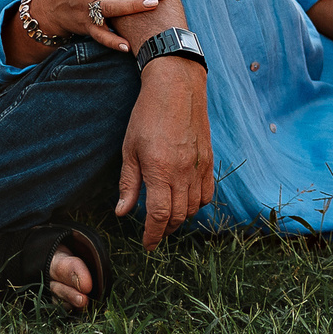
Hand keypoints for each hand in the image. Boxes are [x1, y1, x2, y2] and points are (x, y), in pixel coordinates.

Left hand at [118, 55, 211, 246]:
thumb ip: (129, 183)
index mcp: (160, 171)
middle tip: (154, 233)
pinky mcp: (209, 160)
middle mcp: (183, 173)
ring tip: (168, 218)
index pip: (159, 216)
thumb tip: (123, 212)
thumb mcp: (129, 149)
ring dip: (180, 218)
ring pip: (194, 208)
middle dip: (165, 230)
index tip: (147, 245)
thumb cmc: (148, 115)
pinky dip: (197, 204)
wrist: (177, 88)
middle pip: (178, 216)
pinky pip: (207, 193)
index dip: (153, 235)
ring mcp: (199, 167)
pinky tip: (186, 201)